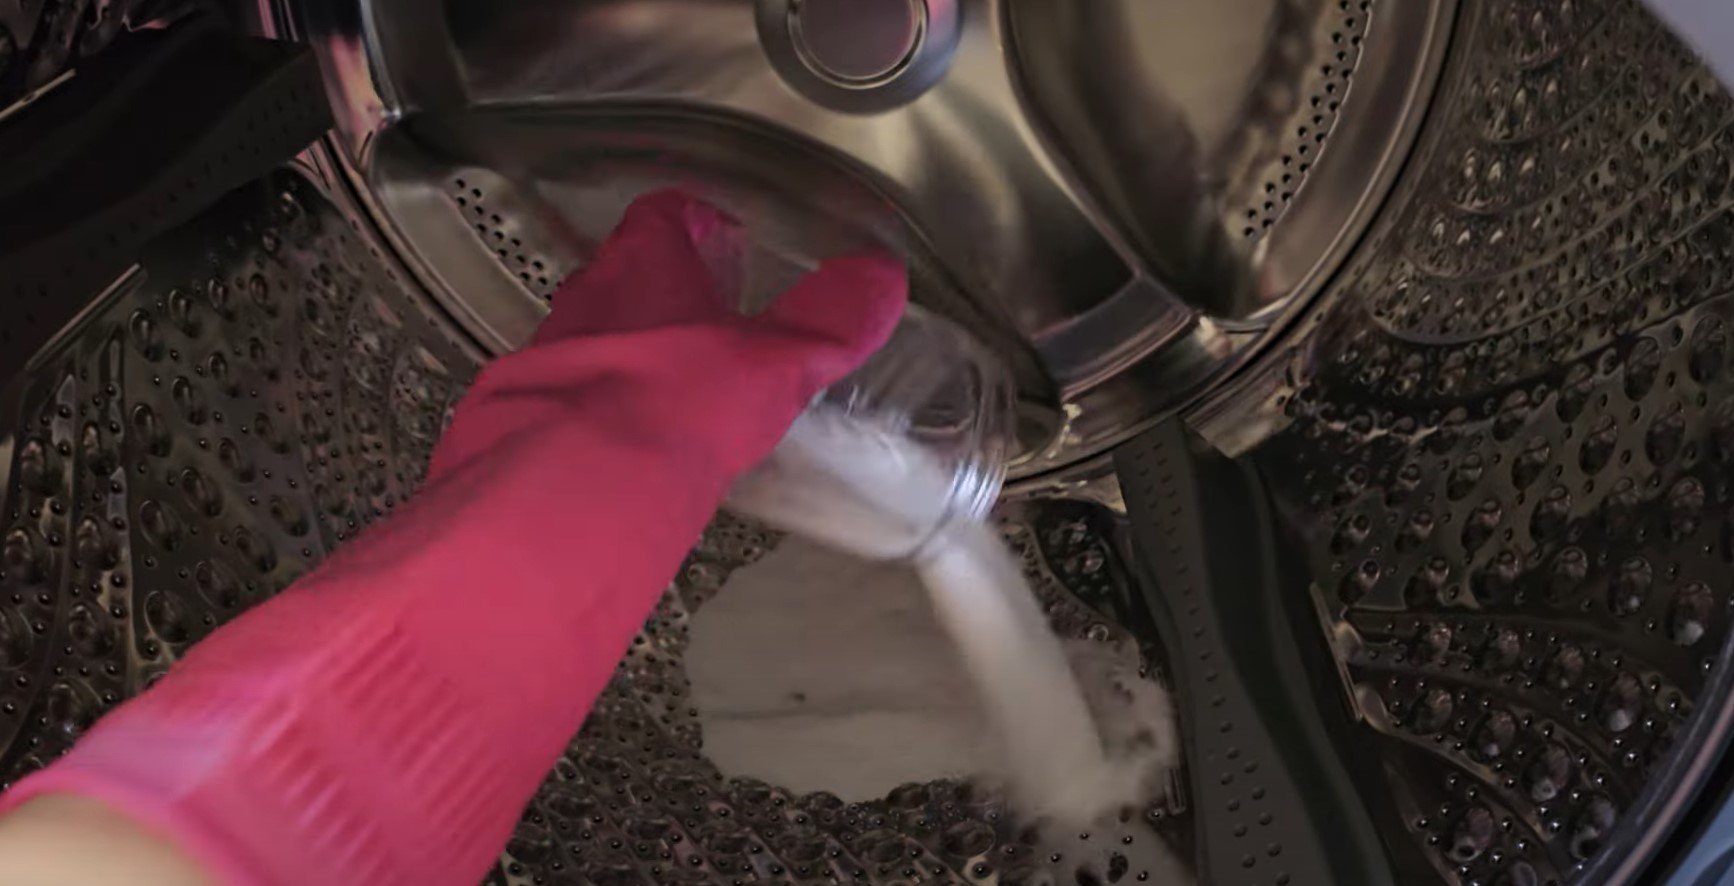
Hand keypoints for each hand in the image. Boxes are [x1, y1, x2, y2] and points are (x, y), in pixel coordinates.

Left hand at [529, 190, 906, 466]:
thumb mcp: (775, 362)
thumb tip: (879, 280)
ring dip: (626, 355)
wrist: (572, 486)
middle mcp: (587, 302)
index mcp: (643, 267)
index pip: (662, 216)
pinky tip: (626, 447)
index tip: (717, 231)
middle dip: (661, 294)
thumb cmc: (671, 404)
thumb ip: (829, 321)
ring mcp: (547, 360)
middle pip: (622, 276)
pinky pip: (565, 402)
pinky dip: (595, 413)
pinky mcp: (523, 419)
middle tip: (701, 318)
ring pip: (590, 339)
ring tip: (669, 389)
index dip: (692, 220)